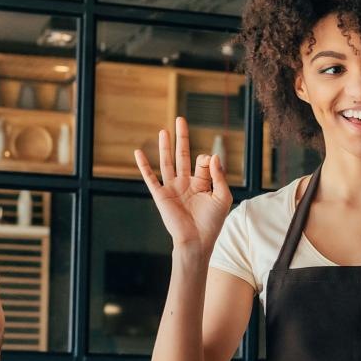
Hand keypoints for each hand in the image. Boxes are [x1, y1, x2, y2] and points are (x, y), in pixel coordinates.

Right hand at [135, 116, 232, 254]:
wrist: (196, 240)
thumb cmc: (212, 223)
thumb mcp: (222, 197)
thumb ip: (219, 176)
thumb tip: (213, 155)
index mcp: (201, 183)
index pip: (202, 163)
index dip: (207, 161)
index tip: (209, 164)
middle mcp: (185, 183)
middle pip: (182, 155)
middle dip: (182, 138)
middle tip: (180, 119)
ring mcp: (172, 188)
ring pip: (167, 162)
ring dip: (165, 147)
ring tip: (164, 131)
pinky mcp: (161, 195)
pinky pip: (150, 177)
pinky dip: (143, 165)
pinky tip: (138, 152)